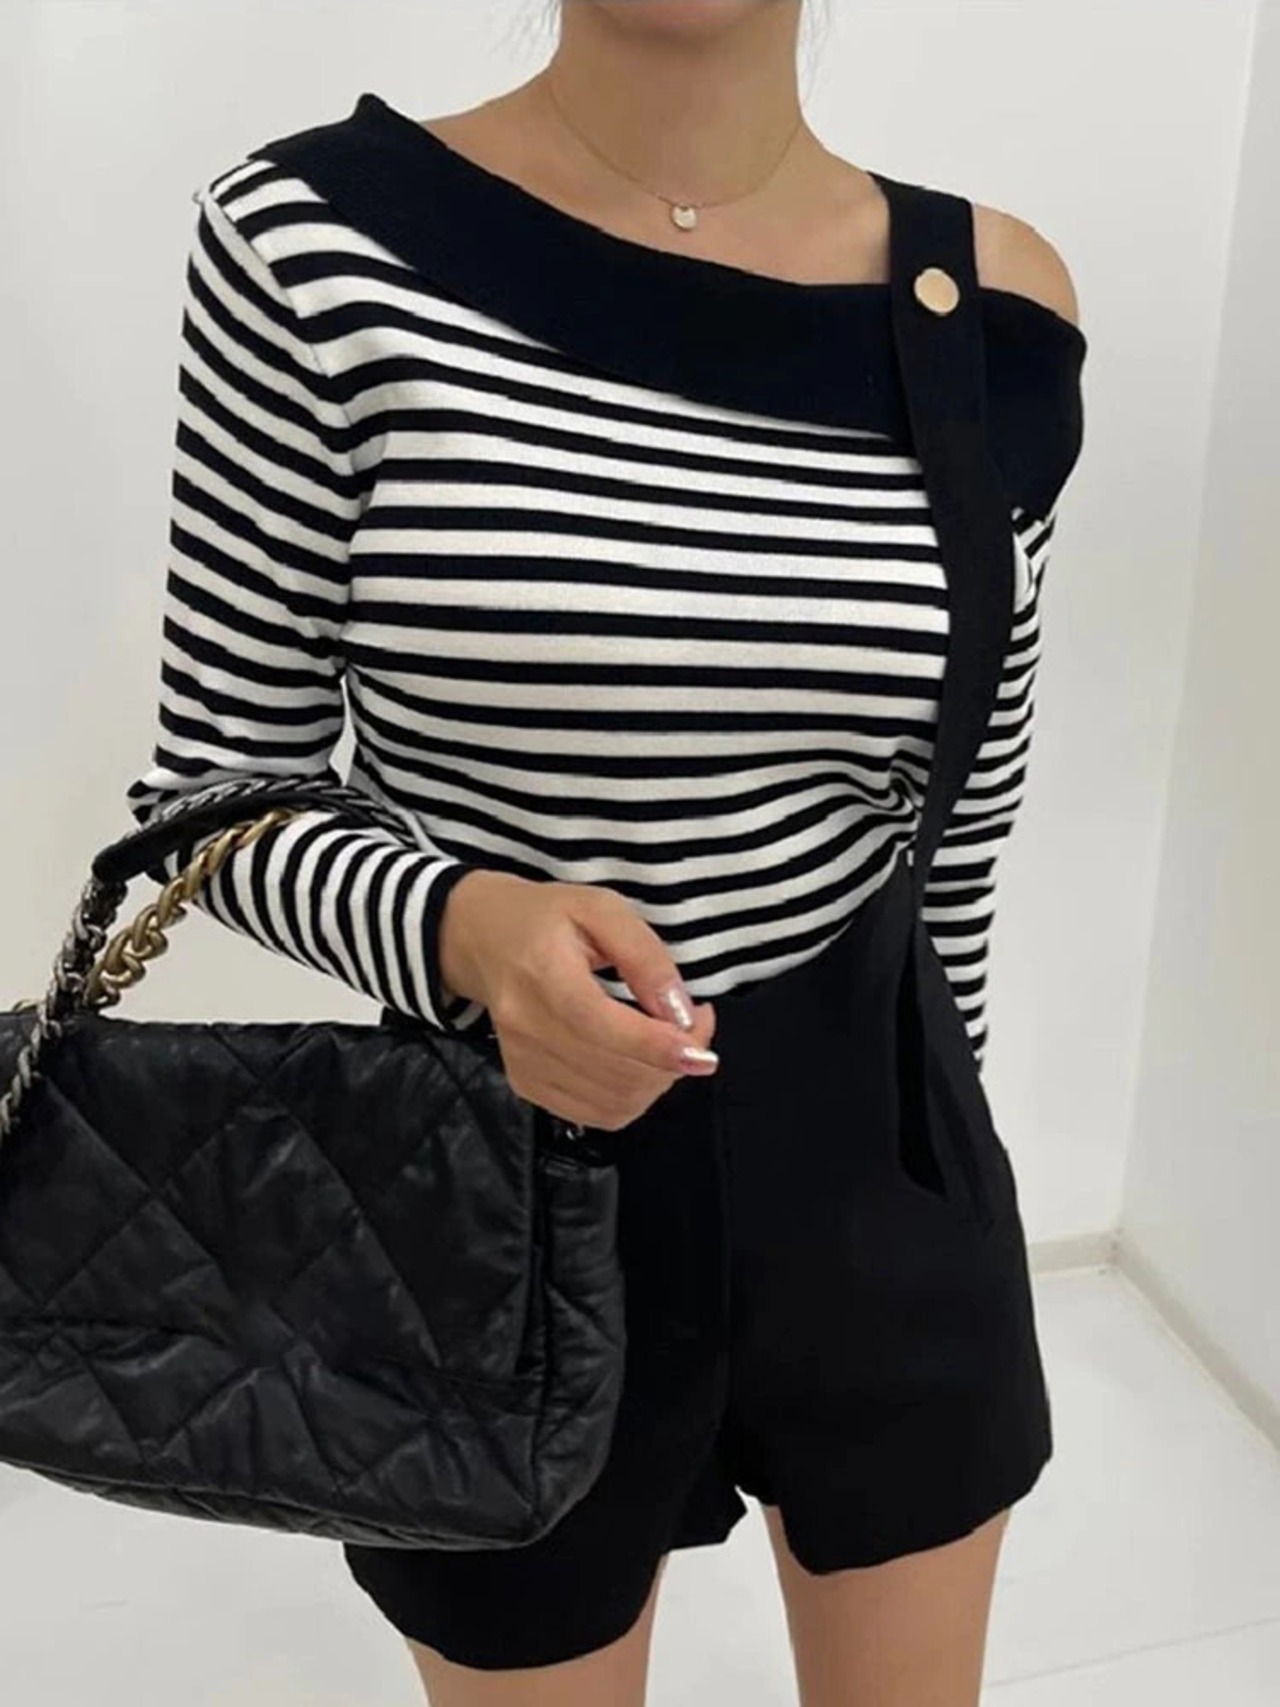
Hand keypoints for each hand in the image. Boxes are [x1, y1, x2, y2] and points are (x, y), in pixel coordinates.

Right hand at [438, 869, 718, 1131]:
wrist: (483, 939)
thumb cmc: (548, 917)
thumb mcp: (602, 909)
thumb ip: (645, 957)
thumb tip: (681, 1013)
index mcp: (543, 975)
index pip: (605, 1029)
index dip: (660, 1048)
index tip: (703, 1051)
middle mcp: (527, 1027)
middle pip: (615, 1073)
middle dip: (670, 1062)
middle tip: (695, 1028)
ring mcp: (523, 1063)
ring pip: (612, 1101)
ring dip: (657, 1081)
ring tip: (669, 1042)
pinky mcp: (526, 1084)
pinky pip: (596, 1113)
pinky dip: (631, 1097)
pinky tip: (640, 1064)